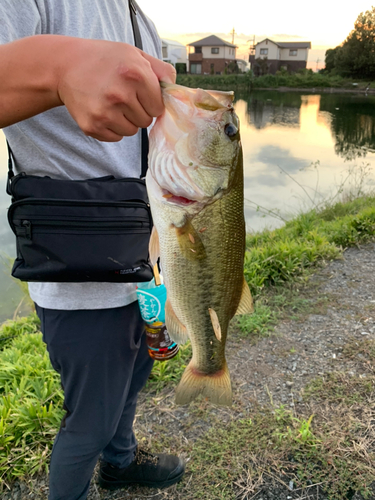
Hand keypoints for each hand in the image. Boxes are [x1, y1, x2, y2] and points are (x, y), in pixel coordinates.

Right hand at [57, 39, 175, 140]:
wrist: (65, 66)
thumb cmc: (105, 60)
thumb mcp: (134, 54)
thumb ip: (161, 70)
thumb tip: (177, 92)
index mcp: (135, 74)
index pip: (158, 107)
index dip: (150, 101)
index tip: (138, 92)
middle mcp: (120, 94)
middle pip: (146, 121)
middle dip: (138, 111)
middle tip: (122, 96)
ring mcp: (105, 112)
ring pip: (132, 131)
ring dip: (126, 120)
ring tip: (112, 103)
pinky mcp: (92, 126)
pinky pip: (116, 137)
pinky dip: (112, 128)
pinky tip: (102, 110)